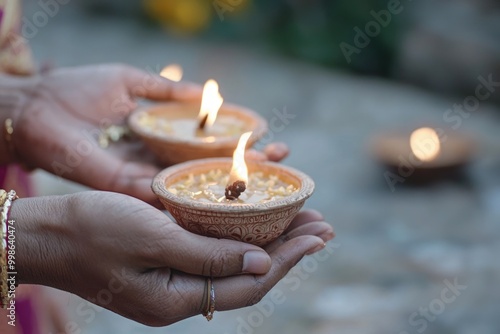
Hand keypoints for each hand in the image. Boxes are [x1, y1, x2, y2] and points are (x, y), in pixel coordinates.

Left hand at [12, 64, 287, 203]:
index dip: (243, 146)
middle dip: (251, 171)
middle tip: (285, 166)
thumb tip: (208, 94)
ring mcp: (149, 180)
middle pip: (213, 172)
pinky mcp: (132, 190)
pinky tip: (236, 200)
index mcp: (163, 139)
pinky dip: (204, 200)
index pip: (213, 147)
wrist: (37, 109)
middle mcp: (161, 164)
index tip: (274, 141)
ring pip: (201, 189)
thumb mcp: (133, 82)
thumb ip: (168, 91)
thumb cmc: (79, 90)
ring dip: (236, 189)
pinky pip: (174, 198)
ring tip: (273, 185)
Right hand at [14, 191, 333, 325]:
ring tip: (301, 221)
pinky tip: (256, 222)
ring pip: (234, 265)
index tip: (318, 235)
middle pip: (247, 277)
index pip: (248, 285)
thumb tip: (263, 267)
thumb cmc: (92, 229)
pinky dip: (241, 238)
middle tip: (322, 225)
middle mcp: (179, 296)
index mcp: (175, 299)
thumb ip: (208, 257)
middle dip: (288, 250)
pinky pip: (214, 255)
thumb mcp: (153, 239)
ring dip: (269, 243)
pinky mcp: (165, 263)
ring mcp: (172, 280)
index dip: (287, 260)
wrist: (48, 232)